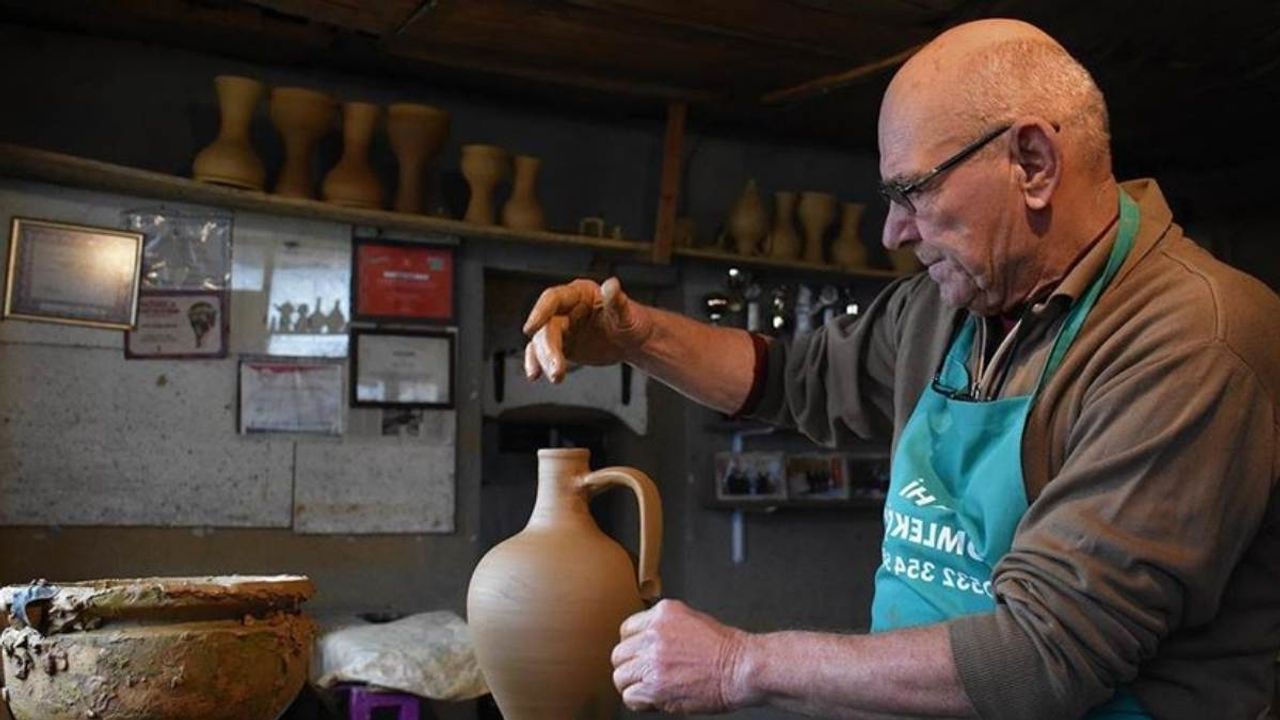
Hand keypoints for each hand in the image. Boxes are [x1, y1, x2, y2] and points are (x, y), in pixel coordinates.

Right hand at [522, 277, 652, 382]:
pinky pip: (544, 353)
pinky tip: (537, 375)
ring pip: (542, 342)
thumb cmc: (633, 320)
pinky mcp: (562, 345)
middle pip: (546, 326)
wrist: (635, 341)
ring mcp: (562, 328)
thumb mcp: (627, 312)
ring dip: (544, 360)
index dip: (539, 312)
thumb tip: (611, 285)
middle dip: (548, 348)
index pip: (553, 299)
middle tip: (556, 367)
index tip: (530, 328)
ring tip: (556, 377)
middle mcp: (566, 309)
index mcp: (579, 293)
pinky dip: (538, 363)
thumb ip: (616, 301)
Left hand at [611, 599, 753, 713]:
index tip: (639, 656)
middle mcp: (654, 634)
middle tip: (643, 675)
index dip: (633, 647)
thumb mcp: (691, 620)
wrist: (741, 668)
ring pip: (620, 677)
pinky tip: (654, 699)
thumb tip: (645, 641)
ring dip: (632, 685)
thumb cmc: (725, 649)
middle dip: (630, 667)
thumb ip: (664, 627)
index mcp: (662, 614)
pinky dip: (640, 702)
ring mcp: (653, 660)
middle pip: (619, 654)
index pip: (626, 630)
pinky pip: (630, 697)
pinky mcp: (655, 686)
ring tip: (648, 688)